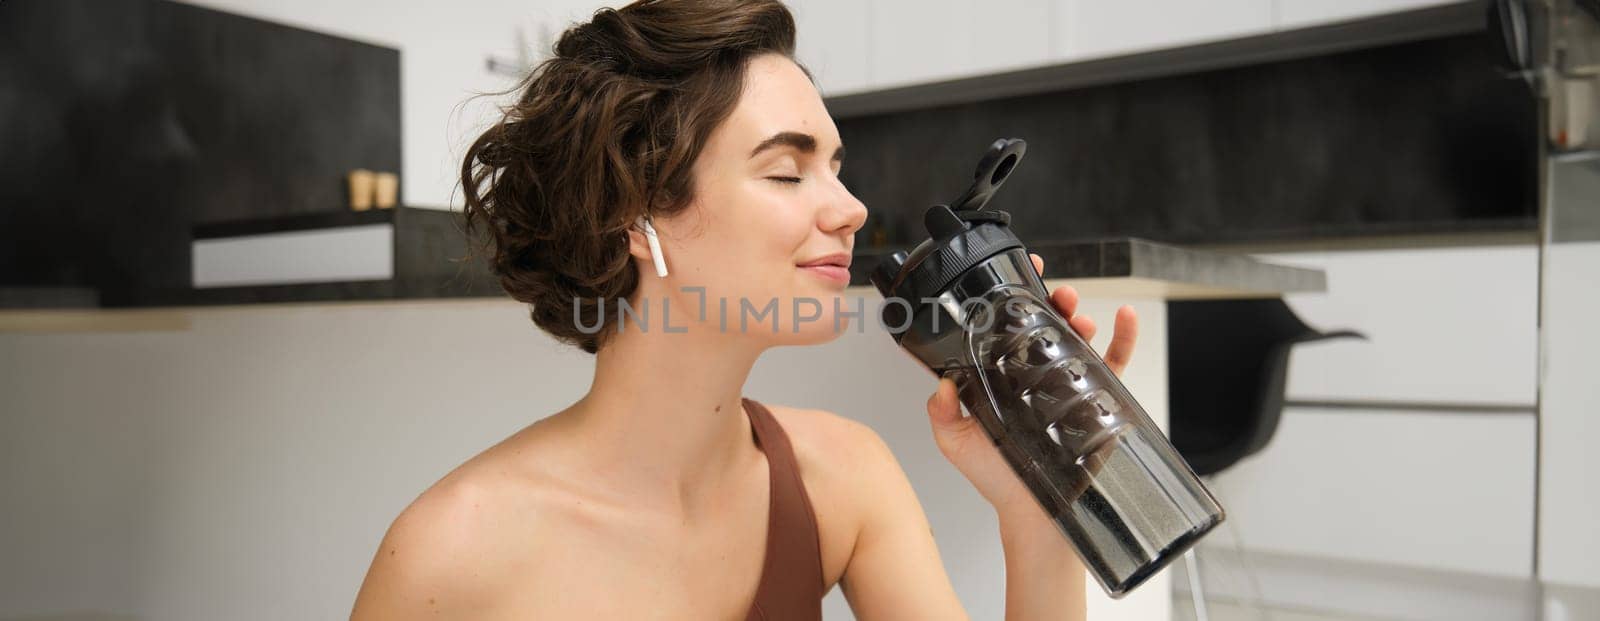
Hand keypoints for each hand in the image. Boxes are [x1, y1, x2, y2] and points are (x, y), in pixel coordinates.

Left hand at [924, 253, 1138, 513]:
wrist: (1036, 515)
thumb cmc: (999, 481)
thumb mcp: (958, 444)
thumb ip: (944, 413)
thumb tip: (942, 385)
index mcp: (1001, 377)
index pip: (1005, 329)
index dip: (1009, 299)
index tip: (1009, 276)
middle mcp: (1034, 375)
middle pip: (1044, 324)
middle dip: (1051, 300)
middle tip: (1053, 293)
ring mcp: (1067, 385)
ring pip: (1077, 337)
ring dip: (1079, 315)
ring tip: (1076, 311)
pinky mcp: (1096, 400)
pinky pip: (1115, 363)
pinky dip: (1125, 337)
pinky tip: (1124, 318)